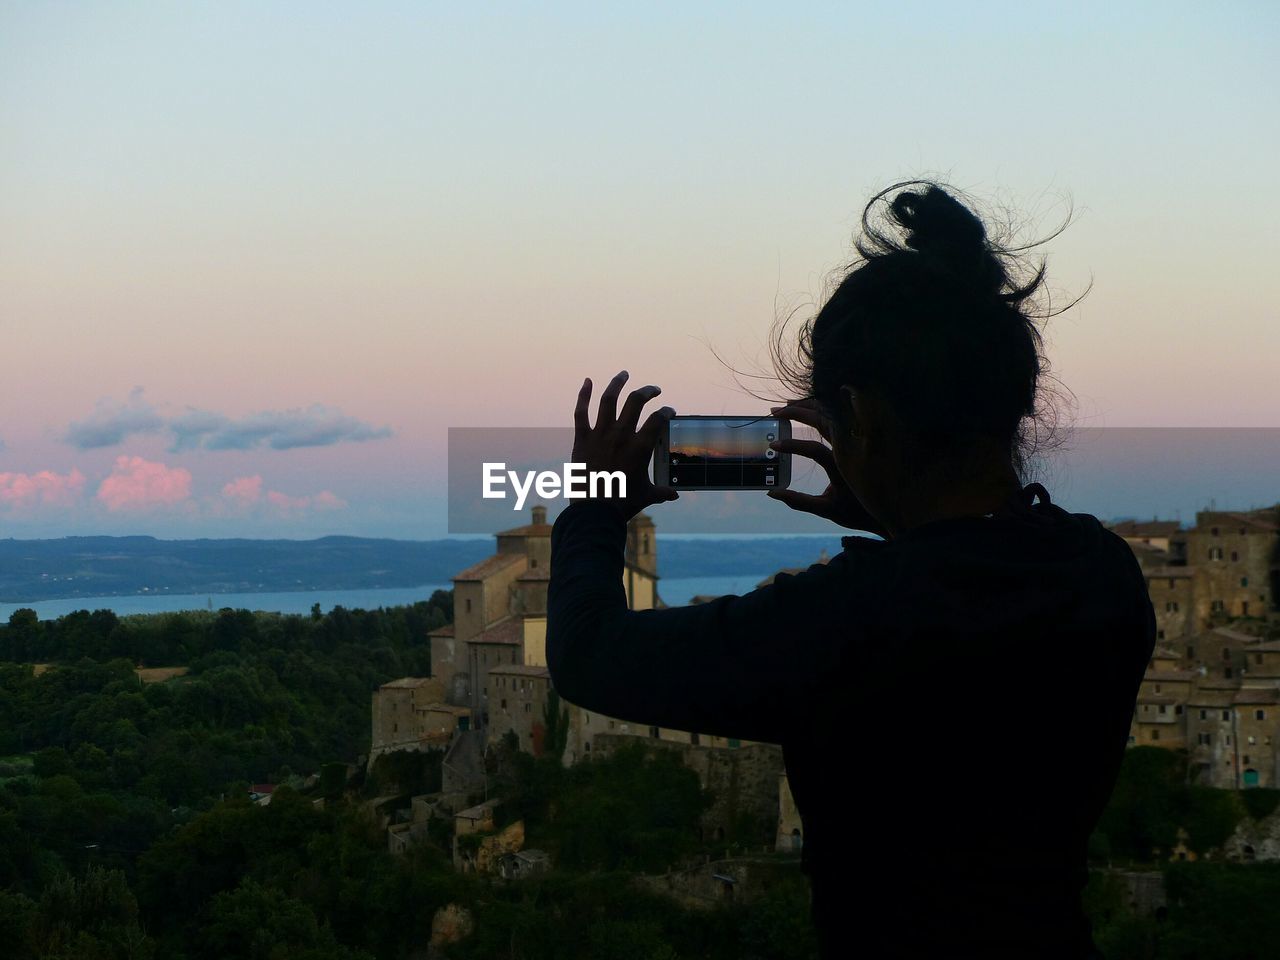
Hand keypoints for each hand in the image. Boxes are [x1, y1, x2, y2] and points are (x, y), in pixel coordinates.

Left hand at [571, 371, 677, 520]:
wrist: (594, 512)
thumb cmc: (623, 504)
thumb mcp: (646, 496)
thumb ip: (662, 492)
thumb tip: (675, 496)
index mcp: (640, 447)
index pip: (658, 419)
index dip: (666, 411)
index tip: (669, 410)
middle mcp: (621, 435)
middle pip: (636, 402)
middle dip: (648, 391)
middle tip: (654, 389)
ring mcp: (600, 435)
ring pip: (609, 399)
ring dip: (617, 383)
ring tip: (624, 374)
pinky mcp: (581, 440)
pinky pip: (580, 412)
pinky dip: (583, 395)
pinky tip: (587, 381)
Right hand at [767, 398, 887, 536]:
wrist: (891, 509)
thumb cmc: (856, 511)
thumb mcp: (826, 510)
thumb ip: (799, 501)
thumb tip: (772, 493)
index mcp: (843, 467)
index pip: (814, 449)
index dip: (793, 446)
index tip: (774, 445)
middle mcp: (852, 449)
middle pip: (824, 420)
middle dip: (797, 412)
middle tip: (775, 412)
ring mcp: (857, 439)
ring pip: (833, 413)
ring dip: (810, 405)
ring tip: (787, 405)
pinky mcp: (860, 435)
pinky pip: (840, 415)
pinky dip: (823, 408)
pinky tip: (808, 408)